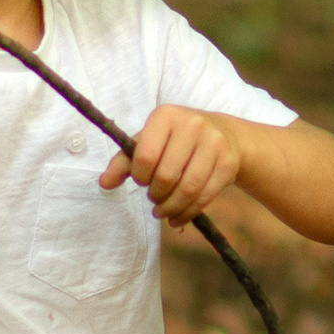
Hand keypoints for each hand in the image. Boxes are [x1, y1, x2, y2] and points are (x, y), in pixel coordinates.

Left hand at [103, 105, 242, 225]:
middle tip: (153, 198)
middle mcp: (193, 125)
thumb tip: (104, 184)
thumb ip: (124, 162)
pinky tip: (177, 217)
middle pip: (167, 175)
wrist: (224, 134)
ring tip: (162, 211)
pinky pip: (205, 197)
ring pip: (188, 189)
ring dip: (170, 208)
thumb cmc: (176, 140)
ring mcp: (214, 143)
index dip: (139, 176)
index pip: (145, 155)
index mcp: (167, 115)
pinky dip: (187, 213)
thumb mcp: (149, 141)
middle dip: (155, 194)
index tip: (141, 180)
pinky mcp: (229, 164)